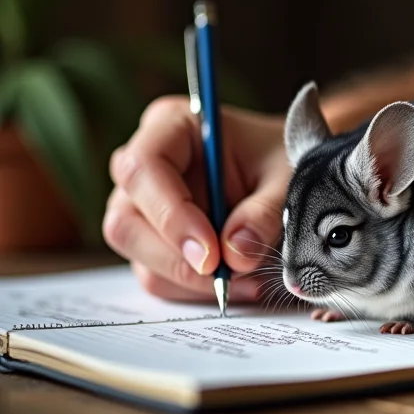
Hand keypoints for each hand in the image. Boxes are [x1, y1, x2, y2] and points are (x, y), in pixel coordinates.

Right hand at [103, 96, 291, 301]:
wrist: (285, 171)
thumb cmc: (282, 159)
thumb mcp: (286, 177)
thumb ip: (264, 212)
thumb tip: (235, 255)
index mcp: (172, 125)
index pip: (144, 167)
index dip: (171, 214)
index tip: (211, 254)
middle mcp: (144, 163)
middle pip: (126, 219)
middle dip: (175, 257)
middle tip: (226, 278)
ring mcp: (141, 204)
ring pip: (137, 254)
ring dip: (188, 280)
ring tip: (246, 282)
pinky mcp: (151, 238)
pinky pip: (156, 274)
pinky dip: (193, 289)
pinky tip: (238, 284)